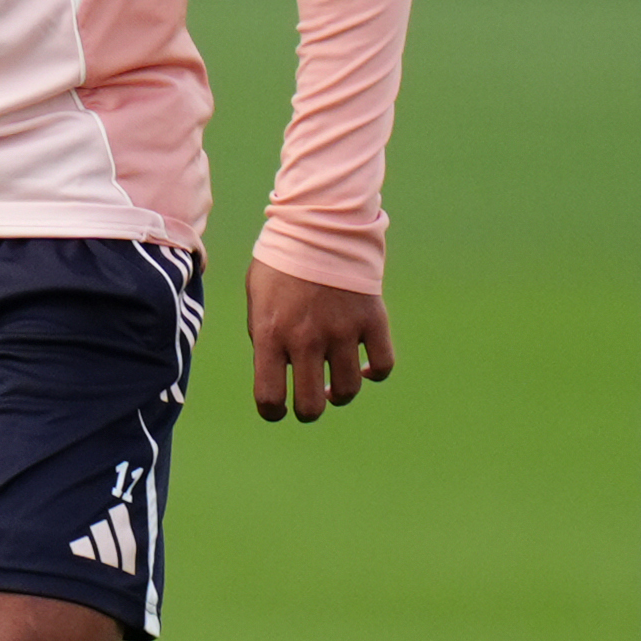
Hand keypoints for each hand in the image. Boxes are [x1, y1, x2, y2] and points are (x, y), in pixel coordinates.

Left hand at [248, 259, 393, 423]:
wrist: (318, 229)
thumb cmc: (280, 265)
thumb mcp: (258, 302)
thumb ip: (265, 338)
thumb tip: (278, 371)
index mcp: (270, 334)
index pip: (269, 396)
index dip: (272, 411)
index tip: (276, 409)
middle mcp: (306, 338)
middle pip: (312, 404)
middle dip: (307, 411)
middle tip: (309, 403)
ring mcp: (342, 331)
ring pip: (348, 389)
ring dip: (340, 394)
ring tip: (333, 385)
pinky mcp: (372, 320)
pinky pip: (382, 365)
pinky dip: (374, 373)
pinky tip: (363, 367)